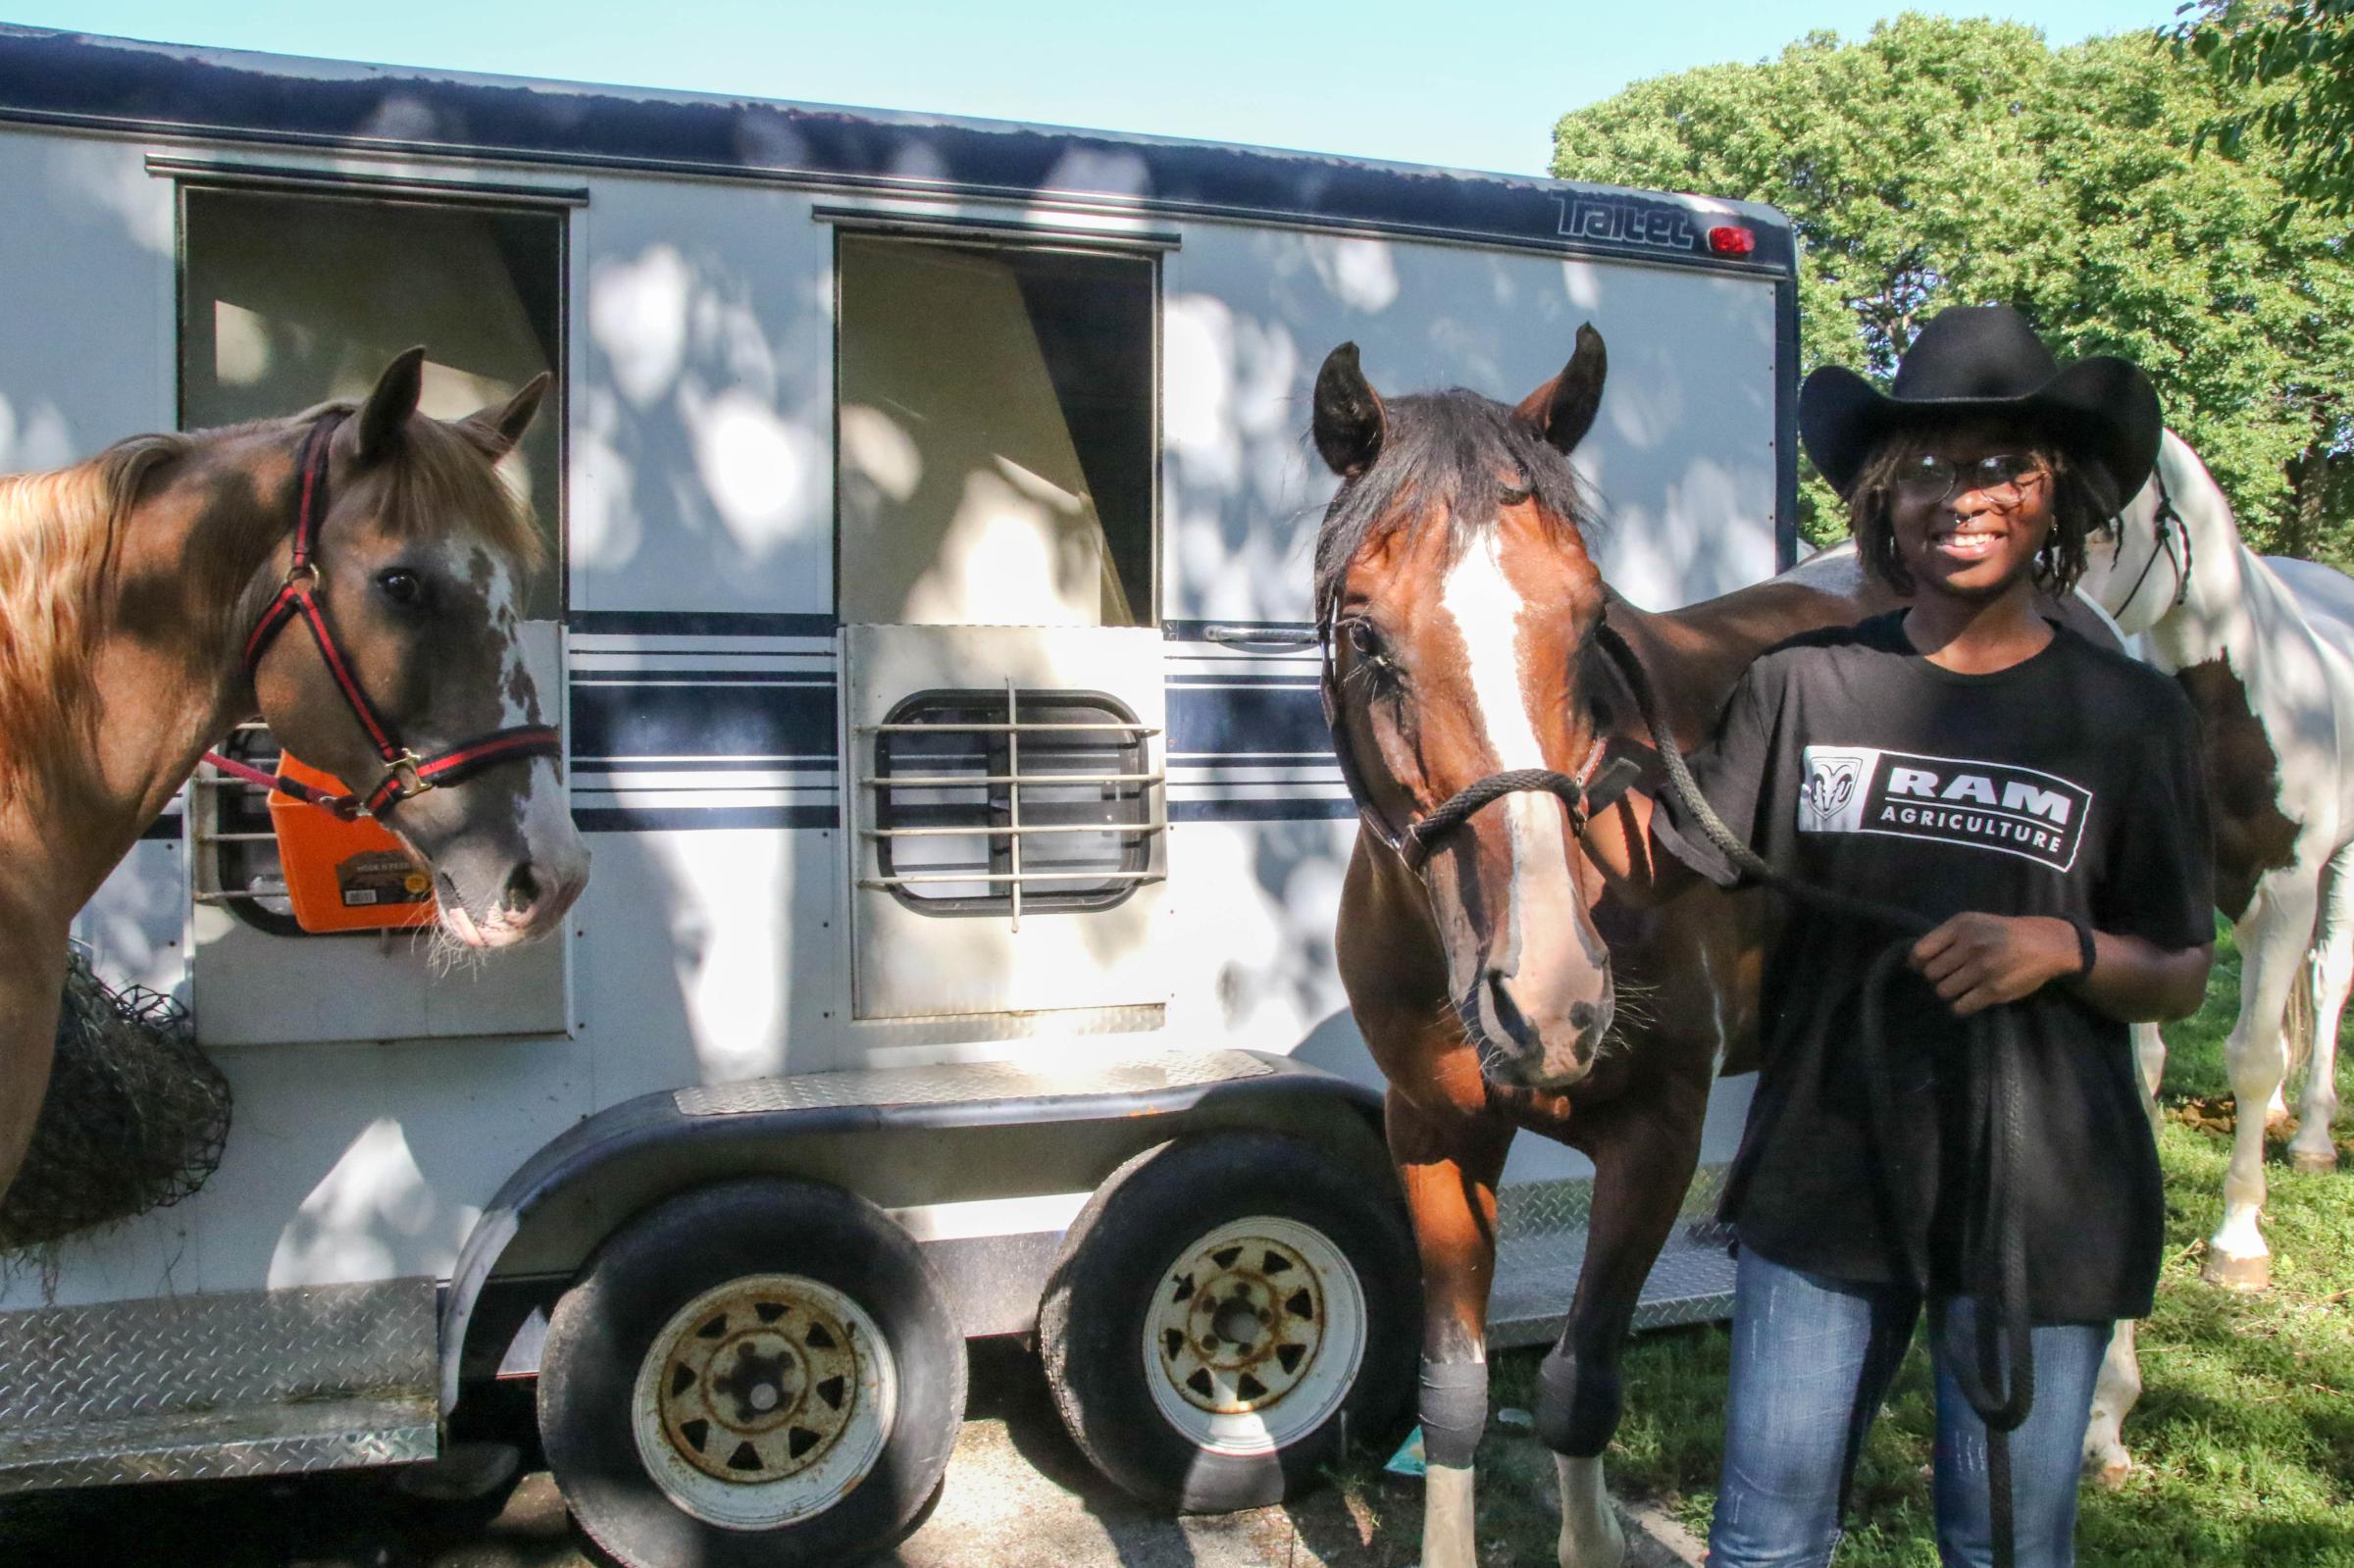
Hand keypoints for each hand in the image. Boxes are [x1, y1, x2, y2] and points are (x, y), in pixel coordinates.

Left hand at [1908, 913, 2080, 1016]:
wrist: (2048, 943)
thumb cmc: (2004, 934)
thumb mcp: (1975, 924)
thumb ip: (1946, 939)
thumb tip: (1913, 963)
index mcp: (1961, 926)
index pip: (1920, 951)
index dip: (1919, 963)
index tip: (1927, 967)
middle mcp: (1970, 945)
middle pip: (1931, 974)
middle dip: (1938, 978)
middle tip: (1952, 976)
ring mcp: (1982, 968)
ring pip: (1943, 991)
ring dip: (1950, 992)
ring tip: (1963, 987)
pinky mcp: (1993, 990)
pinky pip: (1961, 1006)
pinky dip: (1961, 1006)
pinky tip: (1970, 999)